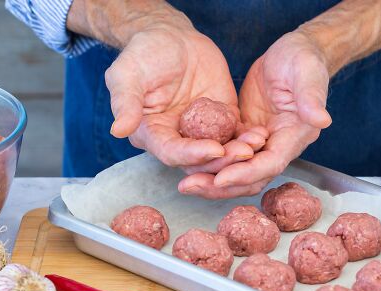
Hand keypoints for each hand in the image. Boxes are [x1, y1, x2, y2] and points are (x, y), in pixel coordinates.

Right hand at [106, 23, 262, 166]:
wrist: (172, 37)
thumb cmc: (145, 53)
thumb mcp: (128, 73)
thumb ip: (125, 101)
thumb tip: (119, 130)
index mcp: (151, 134)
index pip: (171, 153)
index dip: (192, 154)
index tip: (214, 149)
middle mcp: (177, 139)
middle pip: (199, 162)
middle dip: (222, 161)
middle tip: (244, 154)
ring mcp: (201, 133)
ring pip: (221, 153)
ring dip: (238, 153)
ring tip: (256, 145)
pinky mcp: (221, 121)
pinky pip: (236, 135)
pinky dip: (247, 138)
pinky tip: (261, 135)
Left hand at [178, 31, 331, 198]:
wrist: (294, 51)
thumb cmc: (304, 59)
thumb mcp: (308, 73)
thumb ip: (312, 97)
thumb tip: (322, 120)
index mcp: (294, 136)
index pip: (270, 164)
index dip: (246, 173)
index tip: (220, 179)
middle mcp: (278, 146)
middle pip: (250, 177)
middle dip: (221, 185)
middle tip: (190, 186)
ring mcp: (261, 142)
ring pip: (236, 170)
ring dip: (211, 178)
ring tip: (184, 183)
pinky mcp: (245, 133)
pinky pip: (227, 154)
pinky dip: (209, 162)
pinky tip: (186, 163)